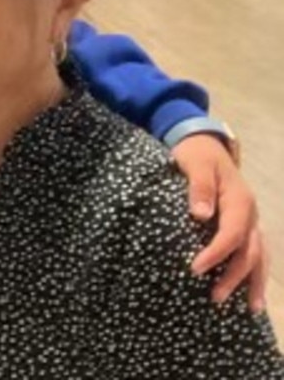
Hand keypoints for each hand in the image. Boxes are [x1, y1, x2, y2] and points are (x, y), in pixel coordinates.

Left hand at [171, 132, 266, 310]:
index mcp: (239, 200)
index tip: (195, 269)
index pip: (230, 233)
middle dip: (233, 276)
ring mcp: (250, 220)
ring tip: (250, 308)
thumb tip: (201, 214)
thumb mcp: (195, 164)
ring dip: (253, 281)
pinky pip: (255, 252)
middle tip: (213, 297)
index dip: (215, 253)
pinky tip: (251, 293)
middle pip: (248, 251)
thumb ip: (198, 187)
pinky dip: (255, 272)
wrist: (205, 144)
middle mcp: (249, 213)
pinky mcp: (245, 225)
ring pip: (258, 255)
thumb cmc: (196, 155)